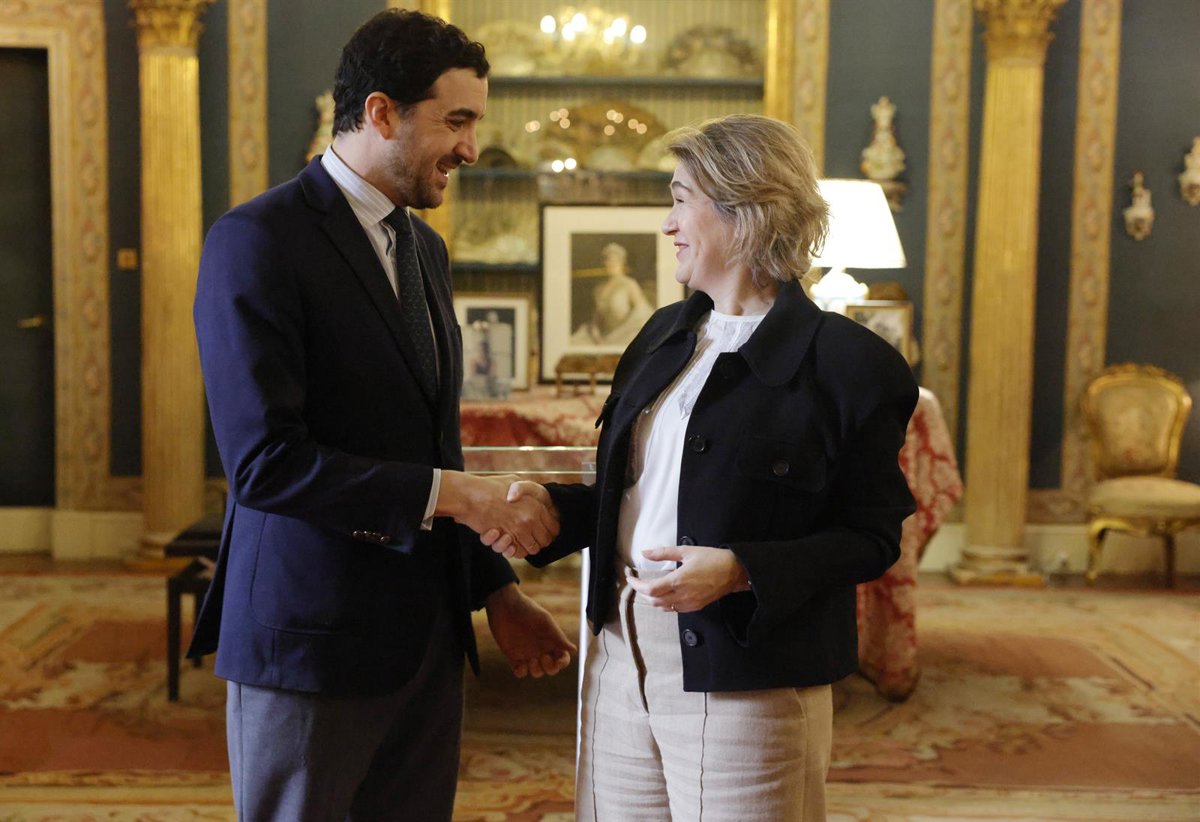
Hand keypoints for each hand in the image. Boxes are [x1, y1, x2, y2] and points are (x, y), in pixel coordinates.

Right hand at [438, 472, 558, 555]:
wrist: (470, 496)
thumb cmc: (489, 487)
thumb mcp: (514, 480)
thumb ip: (527, 489)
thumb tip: (535, 497)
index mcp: (536, 504)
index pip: (554, 527)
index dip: (549, 531)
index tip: (541, 531)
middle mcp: (530, 518)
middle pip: (546, 540)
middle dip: (539, 541)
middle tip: (529, 539)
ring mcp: (519, 529)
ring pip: (532, 548)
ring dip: (526, 547)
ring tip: (517, 540)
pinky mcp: (506, 538)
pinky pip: (518, 552)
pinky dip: (514, 551)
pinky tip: (509, 542)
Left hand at [485, 583, 577, 677]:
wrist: (505, 606)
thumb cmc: (528, 610)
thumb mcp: (545, 621)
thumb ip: (558, 637)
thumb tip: (574, 650)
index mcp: (551, 641)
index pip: (562, 657)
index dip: (563, 662)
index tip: (559, 661)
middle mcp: (541, 649)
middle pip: (551, 669)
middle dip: (550, 668)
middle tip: (543, 658)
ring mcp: (527, 654)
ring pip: (537, 672)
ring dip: (537, 670)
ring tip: (532, 660)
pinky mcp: (513, 656)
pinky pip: (520, 672)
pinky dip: (522, 672)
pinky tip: (520, 665)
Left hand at [624, 545, 750, 612]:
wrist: (734, 572)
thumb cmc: (712, 558)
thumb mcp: (686, 551)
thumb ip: (663, 553)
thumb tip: (645, 553)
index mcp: (678, 580)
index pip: (650, 589)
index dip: (636, 585)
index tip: (630, 578)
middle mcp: (682, 595)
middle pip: (653, 600)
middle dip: (642, 592)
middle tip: (638, 582)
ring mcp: (689, 603)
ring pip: (662, 607)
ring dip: (652, 599)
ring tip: (649, 588)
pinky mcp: (695, 607)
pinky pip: (674, 609)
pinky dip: (664, 604)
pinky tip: (664, 594)